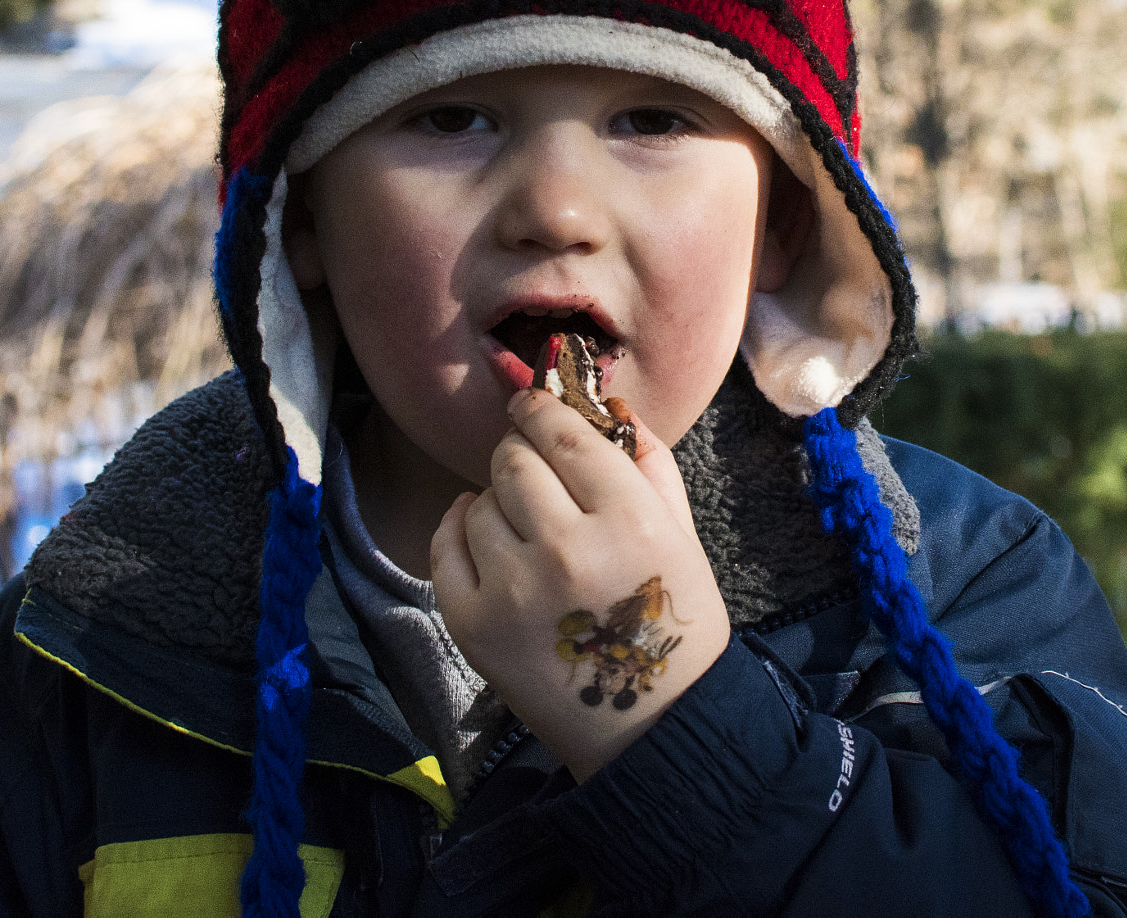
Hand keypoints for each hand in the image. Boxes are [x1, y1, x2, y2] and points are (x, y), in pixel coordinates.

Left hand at [431, 389, 730, 781]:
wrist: (651, 723)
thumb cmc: (668, 620)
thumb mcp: (680, 531)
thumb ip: (647, 461)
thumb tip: (606, 404)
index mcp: (629, 520)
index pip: (564, 435)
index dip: (540, 408)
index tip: (530, 404)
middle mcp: (567, 549)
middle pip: (513, 460)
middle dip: (520, 452)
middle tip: (532, 466)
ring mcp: (514, 590)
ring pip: (479, 501)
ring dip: (497, 499)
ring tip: (526, 524)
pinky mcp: (474, 625)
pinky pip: (446, 545)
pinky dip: (459, 528)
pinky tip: (483, 533)